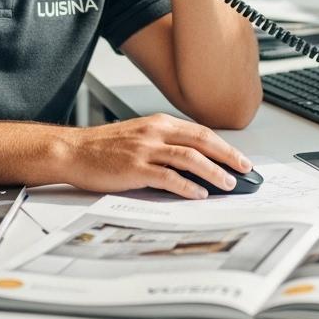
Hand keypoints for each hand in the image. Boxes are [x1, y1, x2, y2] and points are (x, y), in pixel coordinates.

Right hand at [56, 113, 252, 198]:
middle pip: (201, 142)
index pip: (201, 133)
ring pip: (189, 158)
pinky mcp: (135, 168)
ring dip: (213, 172)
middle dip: (227, 156)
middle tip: (245, 170)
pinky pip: (168, 177)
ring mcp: (145, 150)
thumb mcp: (140, 136)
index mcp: (159, 123)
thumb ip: (165, 143)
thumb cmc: (104, 147)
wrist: (73, 151)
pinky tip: (198, 194)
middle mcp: (155, 133)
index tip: (240, 159)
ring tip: (228, 184)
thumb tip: (195, 161)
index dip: (224, 146)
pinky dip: (187, 186)